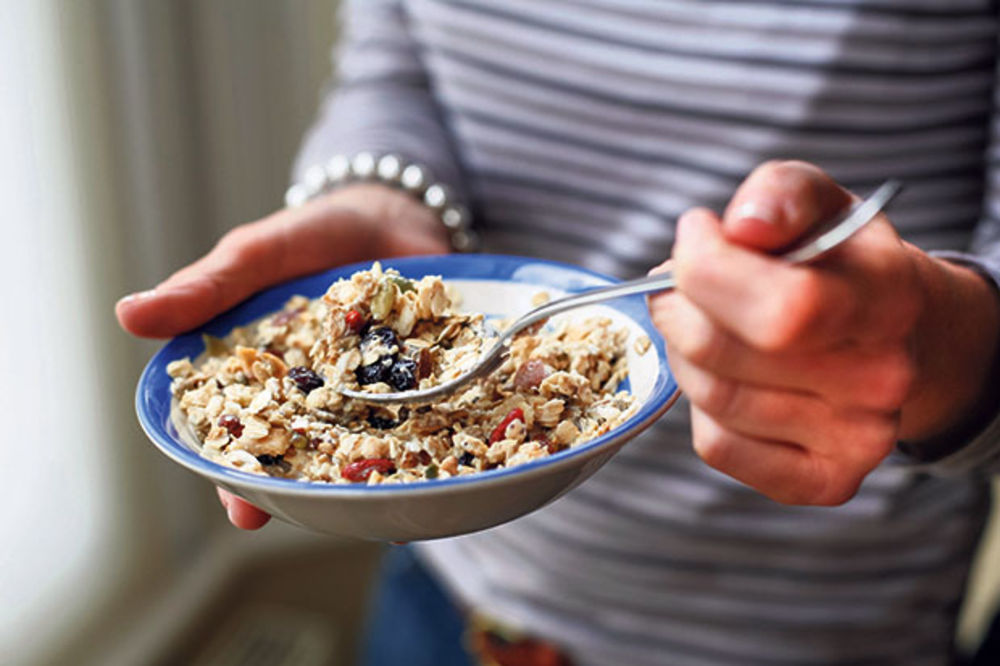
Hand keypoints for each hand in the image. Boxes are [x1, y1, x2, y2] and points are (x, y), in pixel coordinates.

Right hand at [117, 184, 449, 527]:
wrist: (391, 211)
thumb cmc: (310, 235)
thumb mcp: (256, 256)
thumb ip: (207, 289)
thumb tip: (128, 314)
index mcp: (269, 375)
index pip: (246, 436)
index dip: (240, 474)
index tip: (242, 509)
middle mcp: (322, 394)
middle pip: (309, 453)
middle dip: (310, 488)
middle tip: (316, 517)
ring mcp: (376, 388)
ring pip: (369, 443)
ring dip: (372, 472)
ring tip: (380, 502)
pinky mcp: (424, 376)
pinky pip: (428, 412)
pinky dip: (433, 434)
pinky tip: (436, 463)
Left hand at [649, 161, 999, 504]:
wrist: (894, 334)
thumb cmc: (838, 263)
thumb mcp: (819, 203)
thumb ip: (781, 194)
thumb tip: (743, 226)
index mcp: (887, 298)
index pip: (781, 307)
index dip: (707, 268)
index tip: (694, 235)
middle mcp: (880, 379)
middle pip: (720, 351)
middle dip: (676, 305)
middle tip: (676, 284)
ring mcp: (856, 441)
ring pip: (711, 397)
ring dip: (682, 351)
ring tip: (702, 323)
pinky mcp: (823, 482)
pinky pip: (716, 445)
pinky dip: (699, 406)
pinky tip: (723, 373)